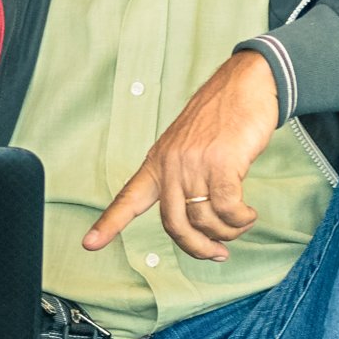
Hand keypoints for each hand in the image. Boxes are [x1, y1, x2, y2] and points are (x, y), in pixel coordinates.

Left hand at [85, 50, 279, 262]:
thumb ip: (185, 177)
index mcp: (157, 161)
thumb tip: (200, 222)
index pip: (128, 197)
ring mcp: (194, 164)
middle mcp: (171, 165)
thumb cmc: (222, 117)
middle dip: (197, 247)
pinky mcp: (222, 164)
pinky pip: (227, 209)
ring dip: (227, 232)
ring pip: (204, 221)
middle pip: (174, 225)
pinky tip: (248, 214)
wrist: (245, 84)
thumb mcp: (189, 145)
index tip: (89, 244)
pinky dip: (240, 219)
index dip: (109, 224)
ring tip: (240, 223)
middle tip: (217, 254)